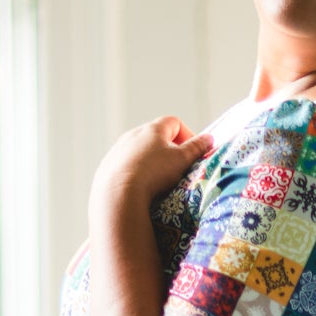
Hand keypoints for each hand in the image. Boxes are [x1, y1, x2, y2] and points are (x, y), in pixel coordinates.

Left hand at [89, 114, 211, 219]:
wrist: (119, 193)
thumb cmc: (154, 173)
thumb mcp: (182, 160)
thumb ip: (196, 148)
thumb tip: (208, 138)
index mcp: (152, 129)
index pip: (174, 122)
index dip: (187, 135)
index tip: (192, 152)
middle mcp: (132, 135)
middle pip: (154, 137)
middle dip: (168, 151)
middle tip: (177, 169)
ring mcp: (118, 150)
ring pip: (138, 152)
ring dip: (150, 163)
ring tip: (157, 183)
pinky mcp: (107, 167)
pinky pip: (125, 167)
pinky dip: (135, 175)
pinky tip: (140, 190)